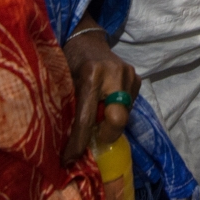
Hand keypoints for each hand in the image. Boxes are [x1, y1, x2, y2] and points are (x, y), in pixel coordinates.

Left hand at [59, 22, 139, 166]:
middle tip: (94, 135)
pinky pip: (128, 106)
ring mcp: (129, 74)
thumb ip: (69, 108)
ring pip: (124, 114)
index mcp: (91, 75)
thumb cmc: (68, 62)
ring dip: (110, 122)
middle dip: (106, 133)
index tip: (69, 159)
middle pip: (117, 119)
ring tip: (97, 116)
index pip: (87, 118)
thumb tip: (64, 144)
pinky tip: (105, 103)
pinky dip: (116, 110)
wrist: (85, 39)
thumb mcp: (63, 83)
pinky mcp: (137, 78)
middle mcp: (115, 74)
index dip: (78, 142)